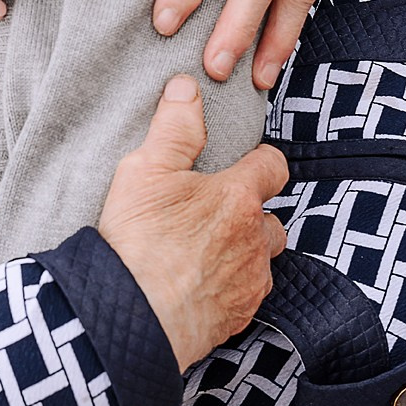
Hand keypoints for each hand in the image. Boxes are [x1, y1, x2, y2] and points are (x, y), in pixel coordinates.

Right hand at [98, 75, 288, 370]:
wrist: (133, 316)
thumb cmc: (139, 241)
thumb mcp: (145, 170)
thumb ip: (173, 127)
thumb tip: (188, 88)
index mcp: (238, 197)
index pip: (273, 166)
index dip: (259, 161)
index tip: (239, 163)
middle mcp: (254, 239)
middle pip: (272, 218)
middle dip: (250, 214)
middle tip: (211, 215)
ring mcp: (250, 281)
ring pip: (261, 259)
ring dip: (243, 252)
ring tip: (204, 252)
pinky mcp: (238, 317)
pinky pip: (245, 295)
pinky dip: (229, 287)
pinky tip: (198, 285)